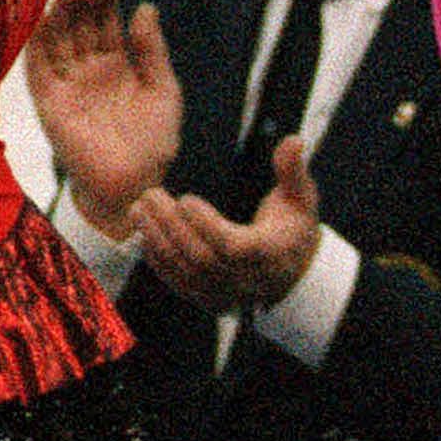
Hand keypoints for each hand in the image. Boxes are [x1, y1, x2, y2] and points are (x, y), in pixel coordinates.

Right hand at [25, 0, 180, 234]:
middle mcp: (87, 69)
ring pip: (57, 39)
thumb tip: (146, 7)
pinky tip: (44, 20)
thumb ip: (153, 51)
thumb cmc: (153, 144)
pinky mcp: (49, 103)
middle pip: (78, 24)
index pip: (104, 21)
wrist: (136, 188)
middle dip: (82, 0)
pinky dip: (36, 43)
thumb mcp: (164, 92)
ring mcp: (67, 84)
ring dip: (60, 14)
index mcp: (116, 64)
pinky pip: (37, 68)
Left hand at [132, 136, 321, 313]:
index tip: (186, 198)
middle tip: (151, 194)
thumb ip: (292, 170)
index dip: (206, 224)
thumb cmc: (293, 228)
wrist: (291, 273)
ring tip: (140, 208)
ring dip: (157, 239)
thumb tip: (294, 140)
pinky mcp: (208, 300)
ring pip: (184, 271)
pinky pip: (176, 282)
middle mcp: (245, 280)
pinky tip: (145, 231)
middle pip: (200, 257)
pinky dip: (156, 258)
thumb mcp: (301, 198)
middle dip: (171, 225)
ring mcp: (225, 294)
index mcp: (268, 254)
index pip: (232, 245)